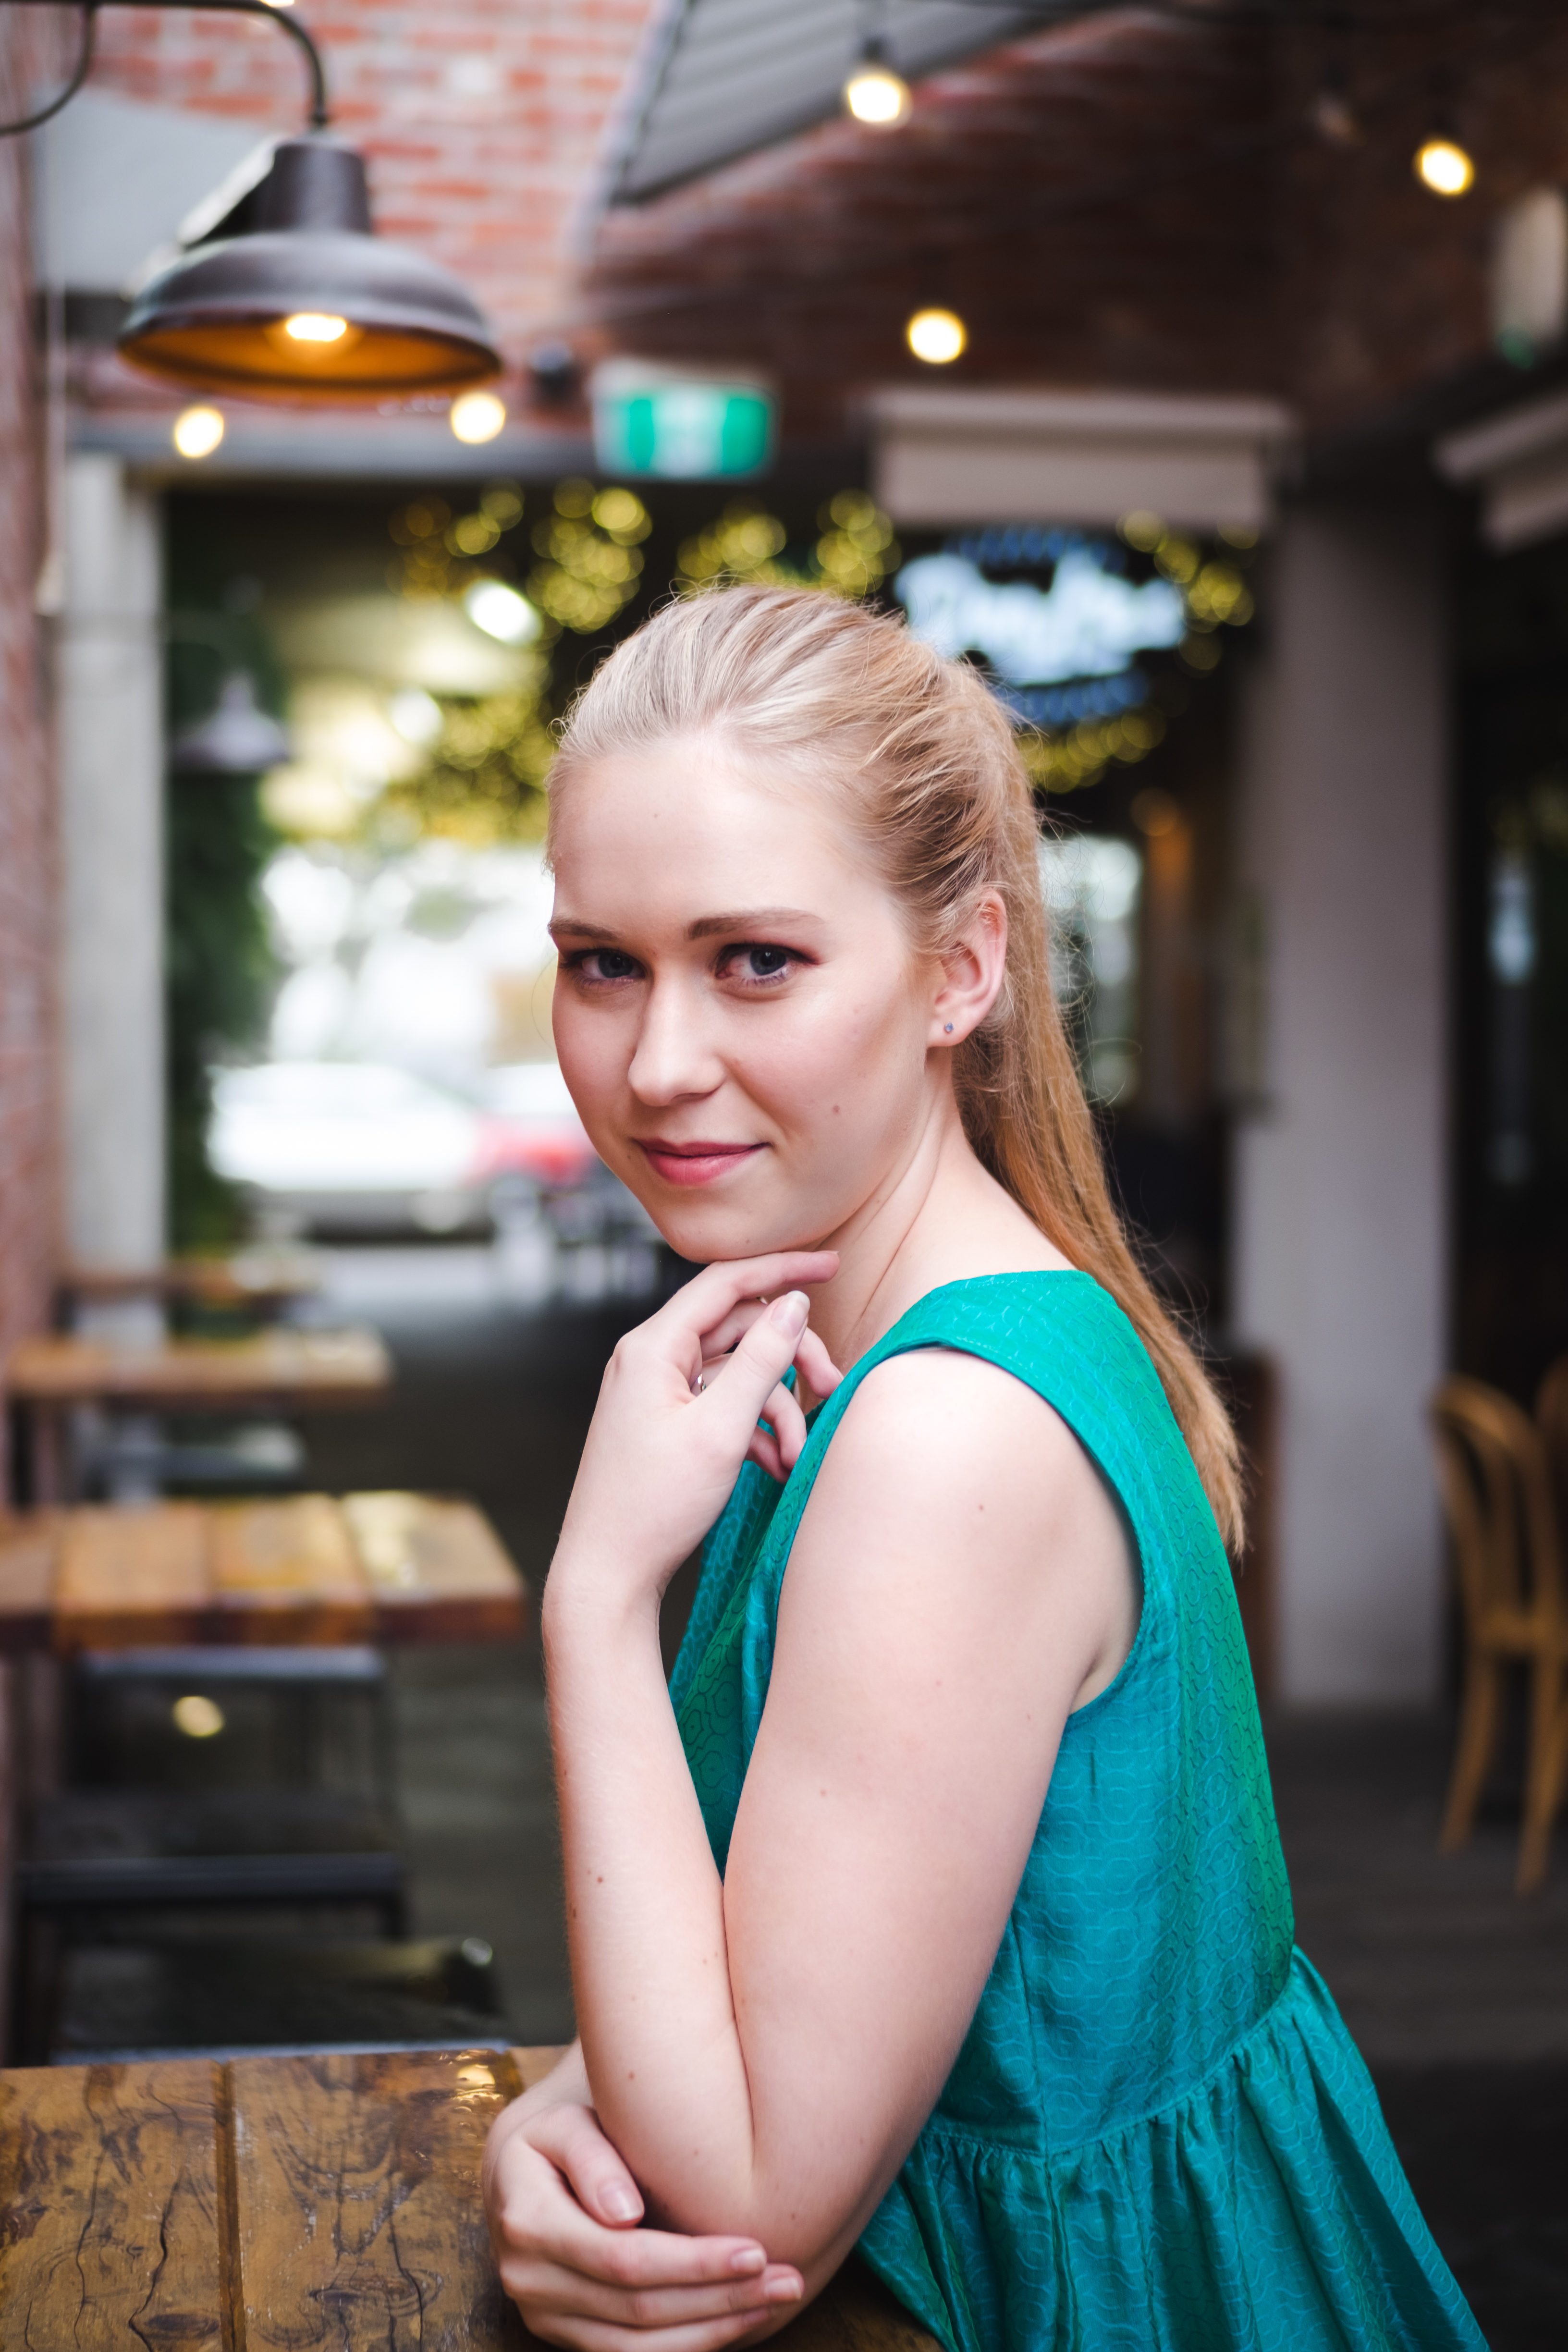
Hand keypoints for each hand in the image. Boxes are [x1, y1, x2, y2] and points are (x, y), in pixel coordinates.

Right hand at [484, 2070, 804, 2346]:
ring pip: (638, 2346)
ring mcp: (544, 2317)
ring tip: (774, 2301)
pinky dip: (687, 2344)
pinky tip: (735, 2323)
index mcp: (528, 2224)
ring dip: (715, 2330)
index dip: (693, 2263)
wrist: (520, 2175)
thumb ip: (592, 2160)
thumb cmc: (558, 2138)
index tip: (757, 2251)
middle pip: (638, 2309)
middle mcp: (529, 2281)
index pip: (623, 2259)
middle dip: (720, 2299)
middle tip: (789, 2281)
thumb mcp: (565, 2125)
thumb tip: (626, 2215)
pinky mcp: (564, 2335)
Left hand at [553, 1254, 841, 1605]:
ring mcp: (658, 1394)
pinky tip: (776, 1467)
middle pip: (740, 1331)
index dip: (783, 1268)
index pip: (726, 1282)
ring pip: (738, 1375)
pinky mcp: (668, 1426)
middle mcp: (651, 1360)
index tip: (833, 1264)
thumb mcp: (721, 1429)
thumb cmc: (653, 1506)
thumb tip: (794, 1303)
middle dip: (792, 1359)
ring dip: (778, 1410)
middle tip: (834, 1387)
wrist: (607, 1575)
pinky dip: (755, 1431)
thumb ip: (762, 1360)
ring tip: (796, 1457)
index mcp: (652, 1347)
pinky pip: (724, 1408)